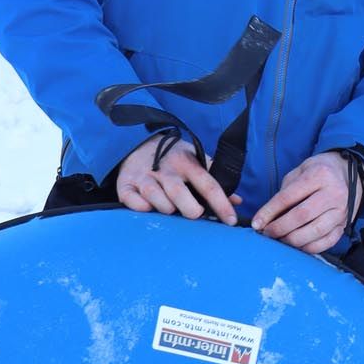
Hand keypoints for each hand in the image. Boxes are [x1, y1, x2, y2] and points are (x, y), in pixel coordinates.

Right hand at [116, 134, 238, 223]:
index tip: (231, 221)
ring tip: (171, 210)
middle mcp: (164, 168)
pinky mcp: (125, 184)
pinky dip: (142, 208)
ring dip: (166, 208)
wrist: (137, 143)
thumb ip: (215, 180)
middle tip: (195, 215)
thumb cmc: (173, 158)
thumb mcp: (195, 160)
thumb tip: (237, 201)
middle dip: (190, 209)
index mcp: (186, 162)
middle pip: (179, 192)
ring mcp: (144, 176)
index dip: (221, 204)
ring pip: (155, 197)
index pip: (208, 184)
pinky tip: (148, 208)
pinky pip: (133, 201)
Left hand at [252, 152, 361, 254]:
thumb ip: (285, 192)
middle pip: (301, 216)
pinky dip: (309, 247)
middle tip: (268, 232)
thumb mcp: (300, 171)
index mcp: (319, 175)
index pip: (288, 197)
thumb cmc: (319, 172)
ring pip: (314, 232)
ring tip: (281, 239)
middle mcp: (333, 193)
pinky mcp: (344, 225)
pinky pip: (326, 242)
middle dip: (279, 228)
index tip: (257, 222)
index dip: (269, 212)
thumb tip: (269, 218)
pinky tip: (298, 245)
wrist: (349, 173)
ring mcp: (341, 211)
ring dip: (293, 240)